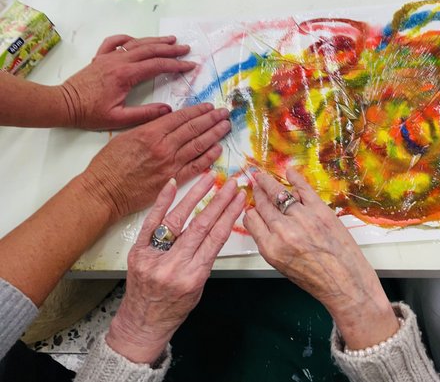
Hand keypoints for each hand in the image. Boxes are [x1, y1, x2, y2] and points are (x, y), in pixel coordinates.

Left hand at [59, 35, 195, 129]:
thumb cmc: (90, 113)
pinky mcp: (100, 58)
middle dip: (170, 49)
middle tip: (186, 49)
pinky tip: (136, 40)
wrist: (65, 105)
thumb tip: (167, 111)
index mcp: (125, 75)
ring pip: (136, 44)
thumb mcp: (119, 119)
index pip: (156, 65)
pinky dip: (128, 38)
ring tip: (171, 40)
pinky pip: (115, 42)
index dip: (176, 65)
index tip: (189, 66)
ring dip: (155, 41)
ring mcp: (108, 57)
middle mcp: (118, 61)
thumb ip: (145, 115)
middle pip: (150, 50)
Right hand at [80, 102, 231, 220]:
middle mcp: (164, 146)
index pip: (181, 118)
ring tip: (226, 126)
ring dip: (214, 134)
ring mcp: (170, 164)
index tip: (209, 107)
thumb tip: (167, 120)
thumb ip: (148, 127)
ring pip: (198, 145)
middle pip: (193, 129)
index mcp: (151, 132)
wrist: (104, 191)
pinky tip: (218, 148)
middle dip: (211, 119)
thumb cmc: (109, 164)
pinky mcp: (172, 180)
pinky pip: (195, 166)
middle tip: (224, 113)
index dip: (198, 111)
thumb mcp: (126, 136)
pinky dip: (208, 157)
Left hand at [106, 172, 245, 363]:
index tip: (239, 199)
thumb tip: (214, 229)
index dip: (229, 215)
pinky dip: (162, 202)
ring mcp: (153, 257)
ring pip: (178, 219)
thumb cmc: (173, 308)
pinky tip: (173, 185)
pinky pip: (151, 222)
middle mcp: (174, 265)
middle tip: (231, 184)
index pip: (216, 238)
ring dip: (196, 196)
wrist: (142, 323)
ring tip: (209, 179)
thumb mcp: (198, 288)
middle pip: (201, 226)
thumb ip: (204, 260)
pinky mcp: (138, 250)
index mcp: (193, 276)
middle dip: (219, 202)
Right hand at [243, 168, 398, 348]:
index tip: (252, 206)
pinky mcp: (320, 210)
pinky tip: (289, 172)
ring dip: (268, 183)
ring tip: (262, 177)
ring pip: (279, 194)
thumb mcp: (281, 266)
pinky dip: (295, 178)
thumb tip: (263, 222)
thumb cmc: (314, 279)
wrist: (344, 282)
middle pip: (263, 204)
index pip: (251, 219)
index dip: (250, 211)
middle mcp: (283, 230)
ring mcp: (302, 218)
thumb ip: (269, 242)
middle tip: (255, 184)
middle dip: (257, 193)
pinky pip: (304, 189)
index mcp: (270, 247)